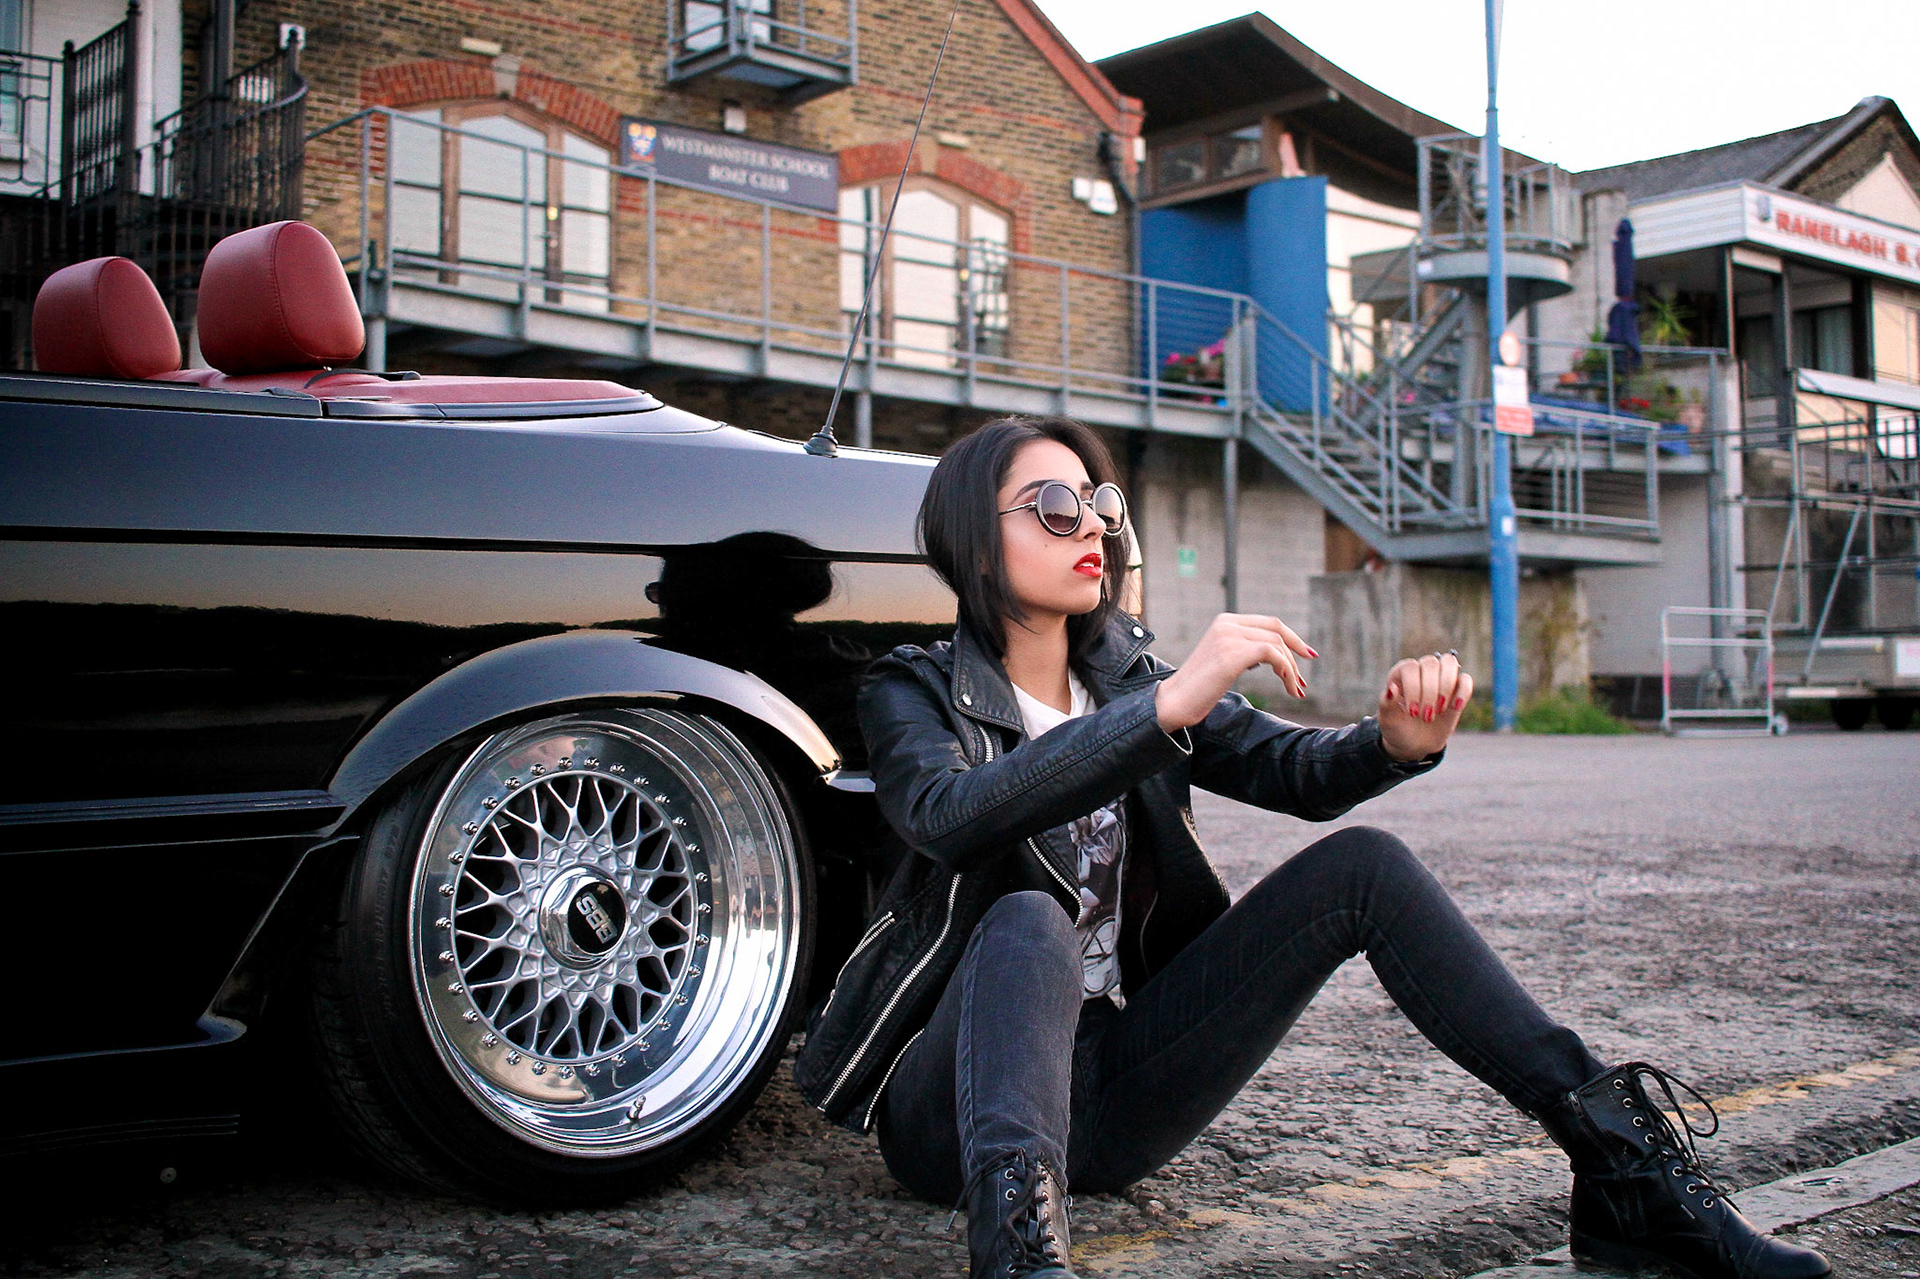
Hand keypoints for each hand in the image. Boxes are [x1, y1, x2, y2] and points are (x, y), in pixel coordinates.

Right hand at [1155, 612, 1315, 731]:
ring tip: (1296, 690)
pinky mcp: (1232, 655)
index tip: (1306, 655)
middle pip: (1276, 629)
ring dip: (1292, 669)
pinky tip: (1288, 687)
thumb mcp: (1224, 660)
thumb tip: (1273, 653)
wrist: (1174, 702)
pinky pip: (1273, 655)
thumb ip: (1244, 650)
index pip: (1269, 622)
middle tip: (1304, 679)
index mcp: (1225, 621)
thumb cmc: (1200, 688)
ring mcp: (1228, 637)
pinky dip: (1286, 671)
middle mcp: (1227, 624)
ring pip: (1277, 644)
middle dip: (1297, 651)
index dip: (1292, 638)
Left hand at [1378, 651, 1473, 761]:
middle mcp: (1420, 671)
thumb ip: (1387, 704)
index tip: (1412, 712)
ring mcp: (1440, 678)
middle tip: (1425, 717)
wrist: (1414, 743)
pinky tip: (1455, 708)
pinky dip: (1463, 692)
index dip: (1413, 688)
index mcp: (1400, 674)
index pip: (1410, 667)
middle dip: (1430, 692)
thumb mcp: (1388, 721)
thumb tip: (1392, 688)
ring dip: (1446, 687)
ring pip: (1449, 663)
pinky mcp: (1456, 690)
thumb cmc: (1398, 728)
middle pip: (1430, 663)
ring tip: (1440, 710)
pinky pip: (1465, 679)